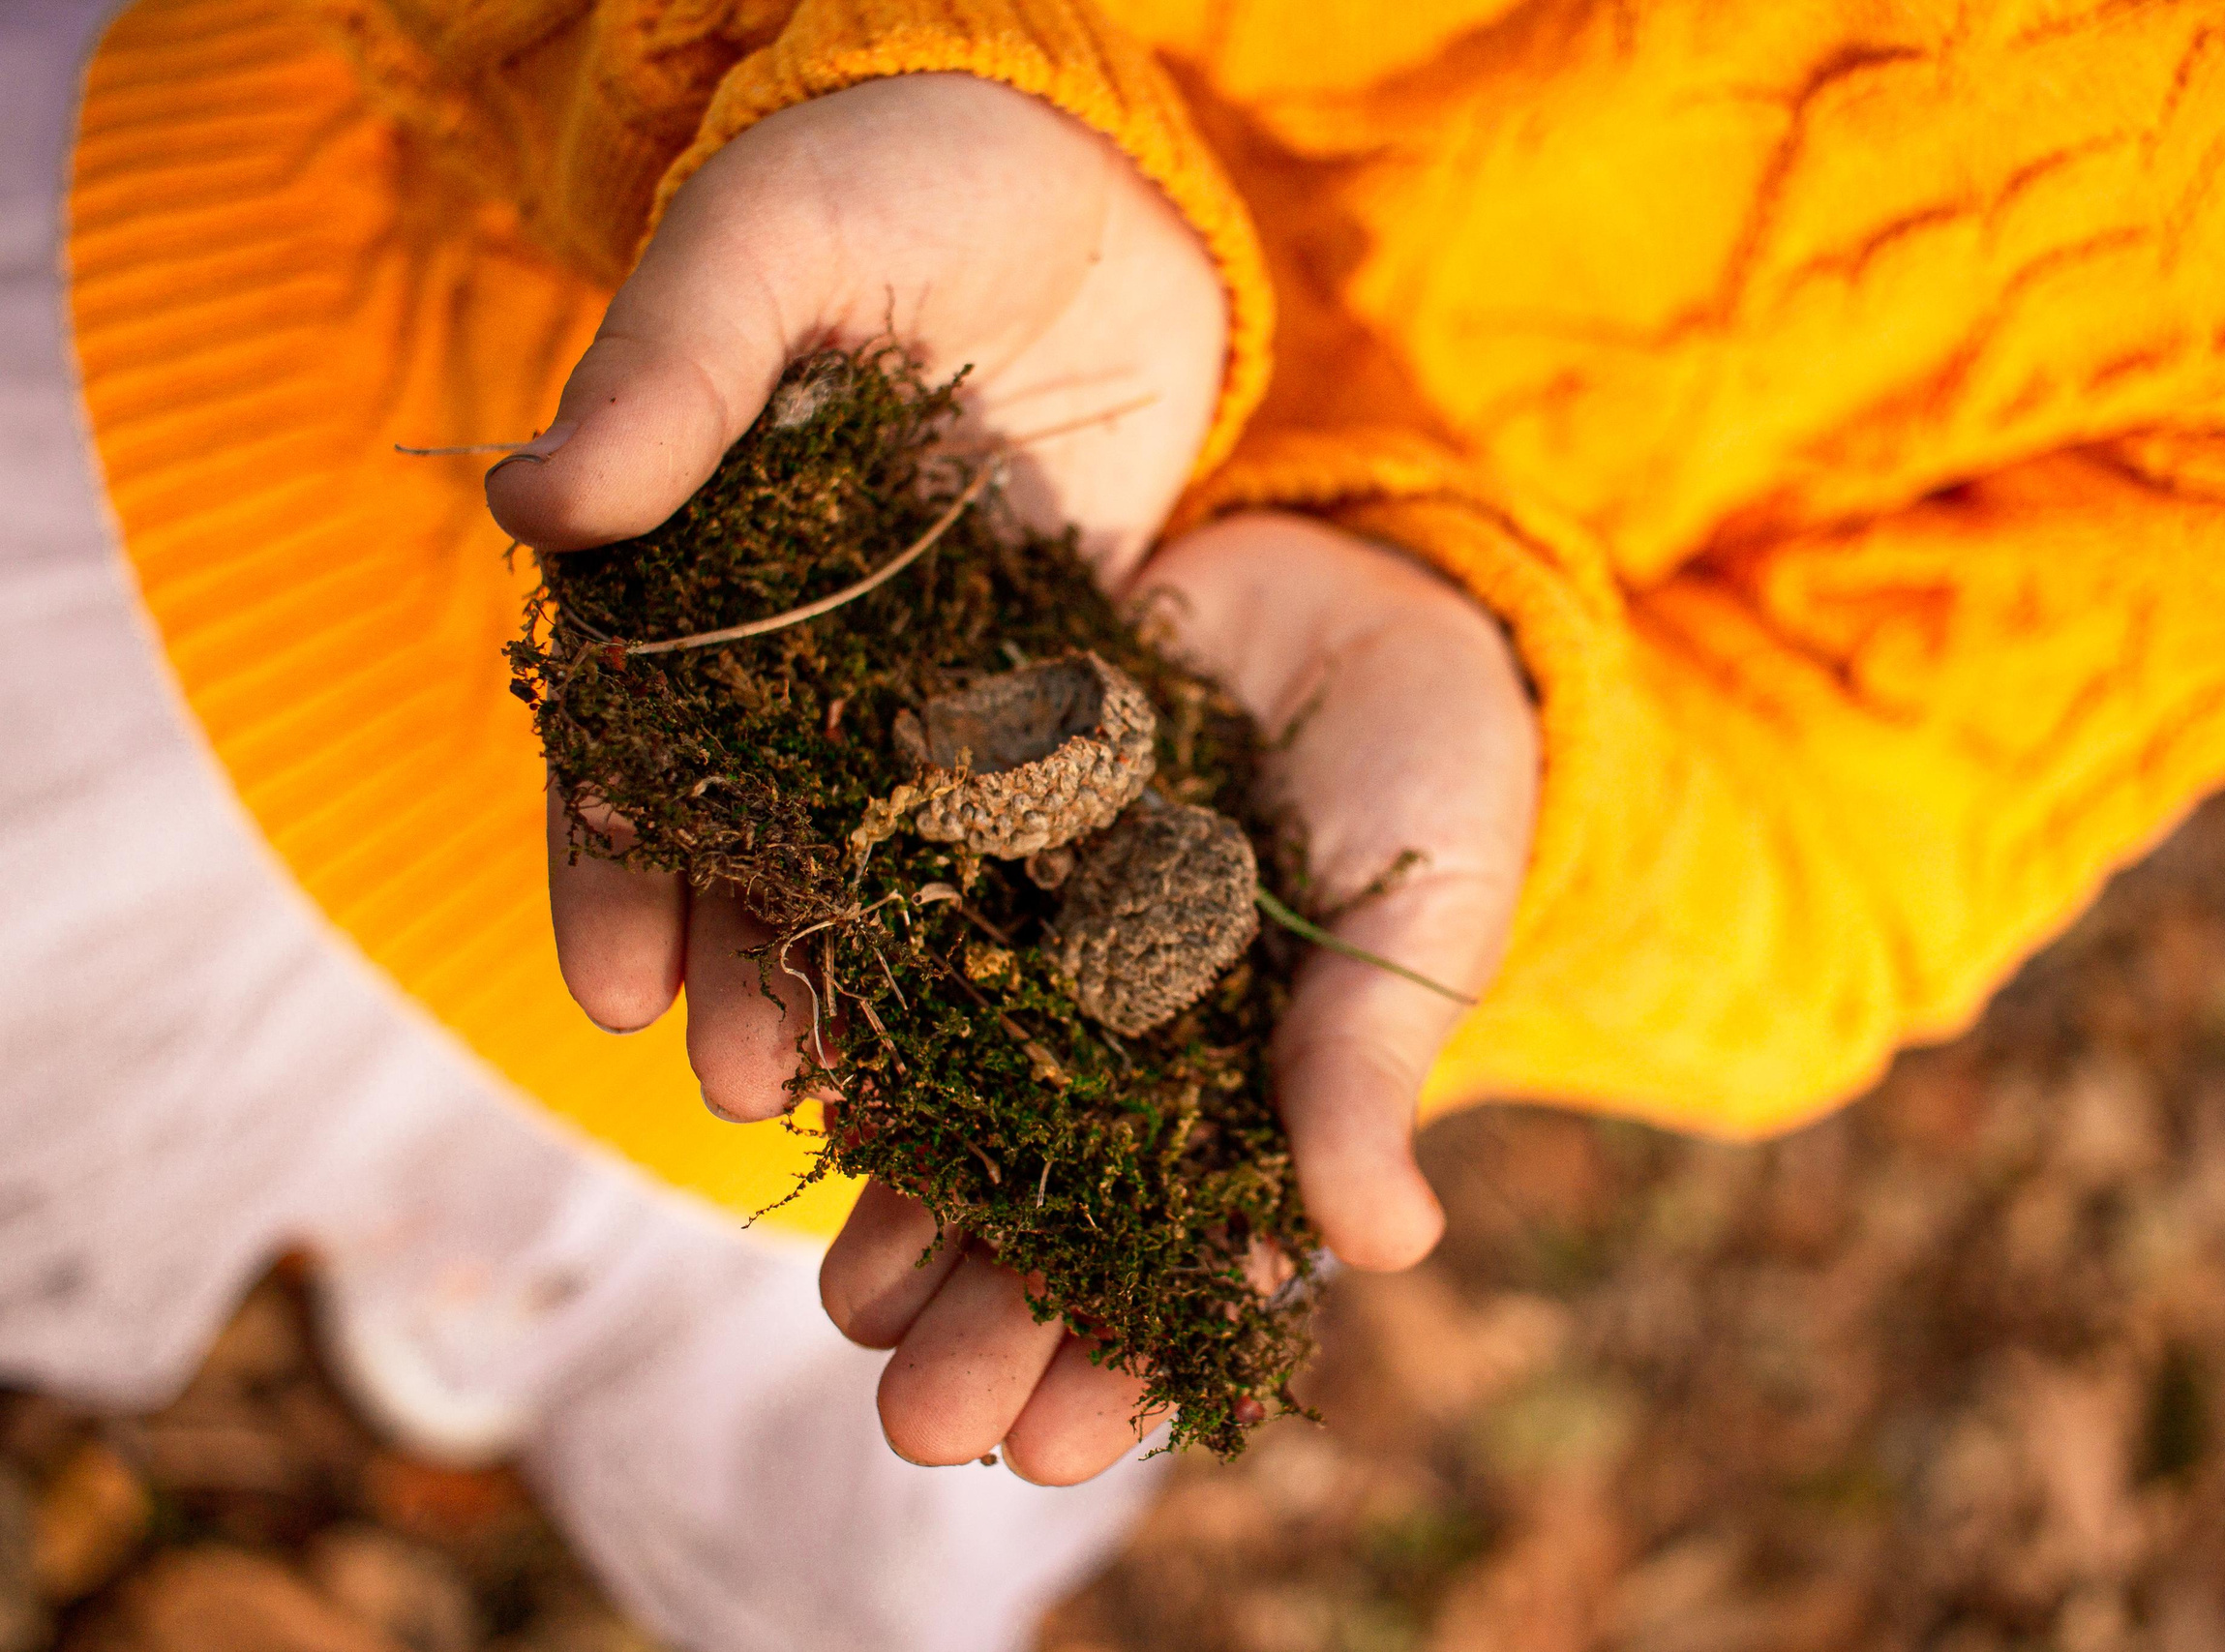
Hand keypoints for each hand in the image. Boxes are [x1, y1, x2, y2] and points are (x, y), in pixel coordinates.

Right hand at [501, 73, 1228, 1100]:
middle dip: (742, 962)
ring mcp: (923, 667)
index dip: (614, 867)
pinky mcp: (1048, 674)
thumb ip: (671, 368)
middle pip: (748, 831)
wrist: (1089, 165)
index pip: (625, 741)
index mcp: (691, 561)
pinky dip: (1013, 909)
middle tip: (751, 1090)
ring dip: (867, 972)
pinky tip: (1021, 1012)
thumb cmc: (898, 176)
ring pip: (880, 849)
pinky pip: (1024, 809)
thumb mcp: (774, 248)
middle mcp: (794, 642)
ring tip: (866, 1098)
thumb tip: (539, 501)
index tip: (620, 992)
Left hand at [818, 511, 1537, 1481]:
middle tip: (920, 1427)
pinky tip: (810, 1106)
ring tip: (851, 1315)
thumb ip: (1369, 1066)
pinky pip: (906, 941)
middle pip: (1052, 1212)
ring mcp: (1053, 947)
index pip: (1185, 1261)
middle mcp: (1138, 1043)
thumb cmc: (1437, 766)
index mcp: (1255, 1090)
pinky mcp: (982, 835)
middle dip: (987, 1322)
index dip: (1120, 1361)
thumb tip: (1389, 1248)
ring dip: (909, 1218)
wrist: (1364, 580)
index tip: (1055, 1453)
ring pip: (965, 1111)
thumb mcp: (1422, 915)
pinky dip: (861, 1020)